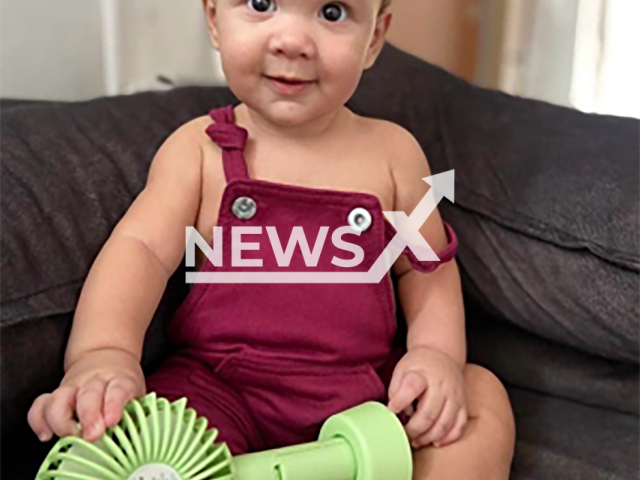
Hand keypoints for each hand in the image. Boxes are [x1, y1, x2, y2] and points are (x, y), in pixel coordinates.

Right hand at [28, 348, 144, 442]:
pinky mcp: (56, 393)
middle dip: (88, 416)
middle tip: (91, 435)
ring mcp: (73, 386)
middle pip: (88, 395)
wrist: (107, 356)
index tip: (111, 421)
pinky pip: (41, 404)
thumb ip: (134, 413)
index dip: (113, 405)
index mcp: (120, 380)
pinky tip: (46, 434)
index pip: (117, 390)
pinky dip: (39, 420)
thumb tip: (131, 437)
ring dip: (61, 420)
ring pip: (60, 398)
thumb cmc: (122, 384)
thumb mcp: (136, 395)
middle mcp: (95, 381)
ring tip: (69, 436)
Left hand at [387, 346, 466, 447]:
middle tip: (405, 434)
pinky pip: (459, 426)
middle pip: (429, 414)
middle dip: (414, 429)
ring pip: (444, 424)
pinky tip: (435, 441)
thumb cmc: (419, 366)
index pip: (412, 387)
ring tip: (417, 441)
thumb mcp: (401, 369)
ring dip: (429, 437)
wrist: (442, 355)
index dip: (400, 401)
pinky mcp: (463, 405)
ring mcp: (455, 396)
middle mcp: (442, 385)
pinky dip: (447, 438)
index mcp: (423, 374)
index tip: (391, 409)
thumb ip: (395, 390)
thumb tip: (395, 413)